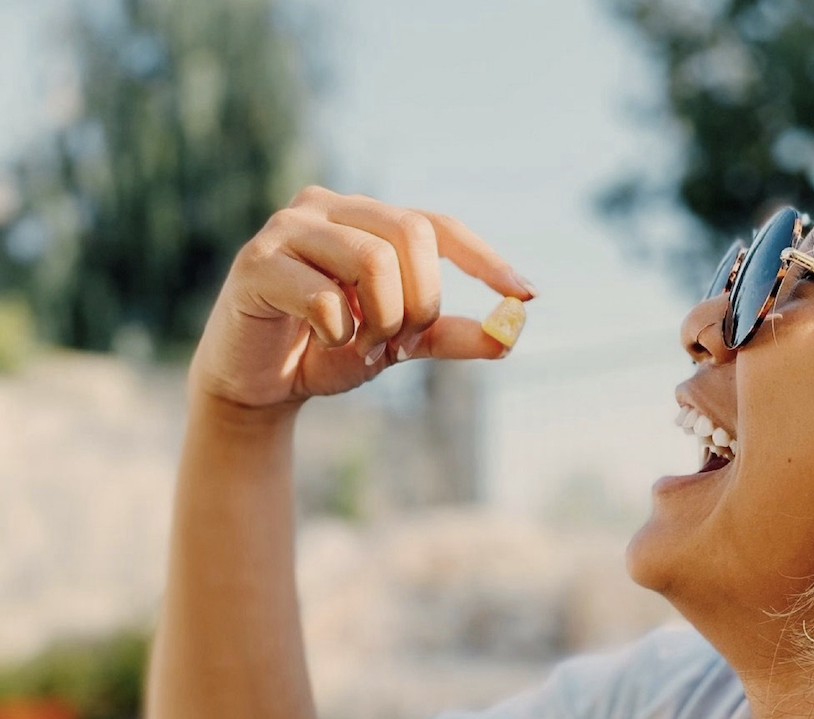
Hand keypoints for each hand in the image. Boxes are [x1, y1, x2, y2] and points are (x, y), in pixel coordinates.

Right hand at [189, 185, 535, 411]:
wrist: (258, 385)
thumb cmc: (327, 350)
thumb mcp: (398, 343)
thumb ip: (448, 335)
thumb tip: (510, 336)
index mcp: (366, 218)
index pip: (438, 224)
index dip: (485, 259)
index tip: (526, 294)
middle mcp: (327, 208)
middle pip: (411, 233)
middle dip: (422, 299)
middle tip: (402, 340)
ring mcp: (288, 228)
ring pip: (372, 260)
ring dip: (382, 319)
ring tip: (361, 345)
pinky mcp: (256, 262)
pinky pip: (324, 296)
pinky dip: (339, 331)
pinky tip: (325, 341)